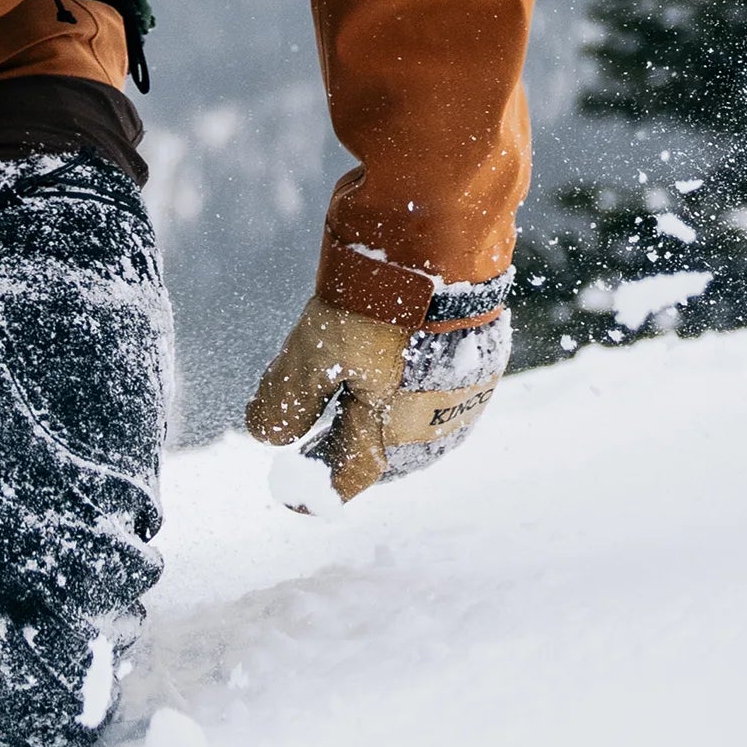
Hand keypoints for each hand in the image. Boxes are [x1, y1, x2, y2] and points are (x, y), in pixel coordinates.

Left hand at [245, 289, 507, 502]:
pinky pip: (437, 396)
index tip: (290, 496)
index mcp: (394, 439)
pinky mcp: (481, 366)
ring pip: (411, 426)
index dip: (314, 488)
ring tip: (345, 403)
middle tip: (310, 444)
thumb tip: (265, 435)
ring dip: (376, 419)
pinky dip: (405, 391)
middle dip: (342, 449)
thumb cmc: (377, 308)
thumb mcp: (316, 352)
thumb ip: (289, 399)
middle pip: (381, 453)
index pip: (346, 477)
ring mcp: (466, 400)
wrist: (442, 250)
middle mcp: (437, 432)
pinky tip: (388, 367)